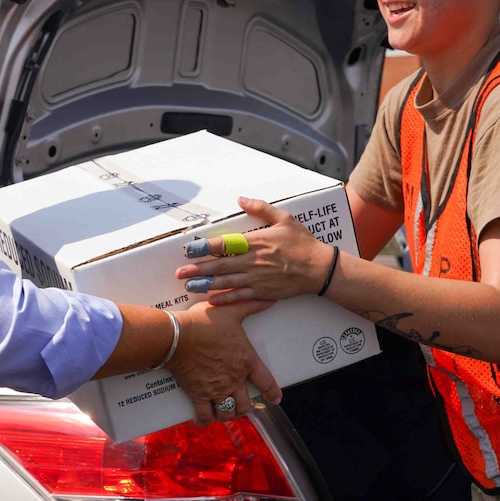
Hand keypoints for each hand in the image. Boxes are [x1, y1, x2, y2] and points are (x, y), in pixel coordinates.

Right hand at [166, 299, 281, 425]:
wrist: (178, 336)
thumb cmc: (204, 322)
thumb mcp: (230, 311)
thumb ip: (251, 306)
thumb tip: (270, 299)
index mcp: (246, 361)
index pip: (266, 382)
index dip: (273, 392)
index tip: (276, 399)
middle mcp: (234, 379)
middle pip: (245, 404)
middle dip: (244, 407)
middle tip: (240, 404)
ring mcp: (216, 389)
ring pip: (227, 412)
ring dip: (227, 414)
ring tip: (224, 411)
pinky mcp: (198, 394)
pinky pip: (204, 416)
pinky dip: (205, 419)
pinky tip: (204, 418)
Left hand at [175, 197, 331, 302]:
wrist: (319, 268)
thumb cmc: (302, 243)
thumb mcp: (284, 218)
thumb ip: (261, 208)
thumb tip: (241, 199)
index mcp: (256, 242)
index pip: (225, 245)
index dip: (205, 248)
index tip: (189, 249)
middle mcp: (254, 261)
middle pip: (220, 266)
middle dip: (198, 269)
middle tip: (180, 272)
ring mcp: (257, 279)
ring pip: (227, 283)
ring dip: (206, 285)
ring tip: (189, 286)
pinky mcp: (263, 292)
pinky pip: (240, 296)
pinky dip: (225, 299)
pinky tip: (211, 301)